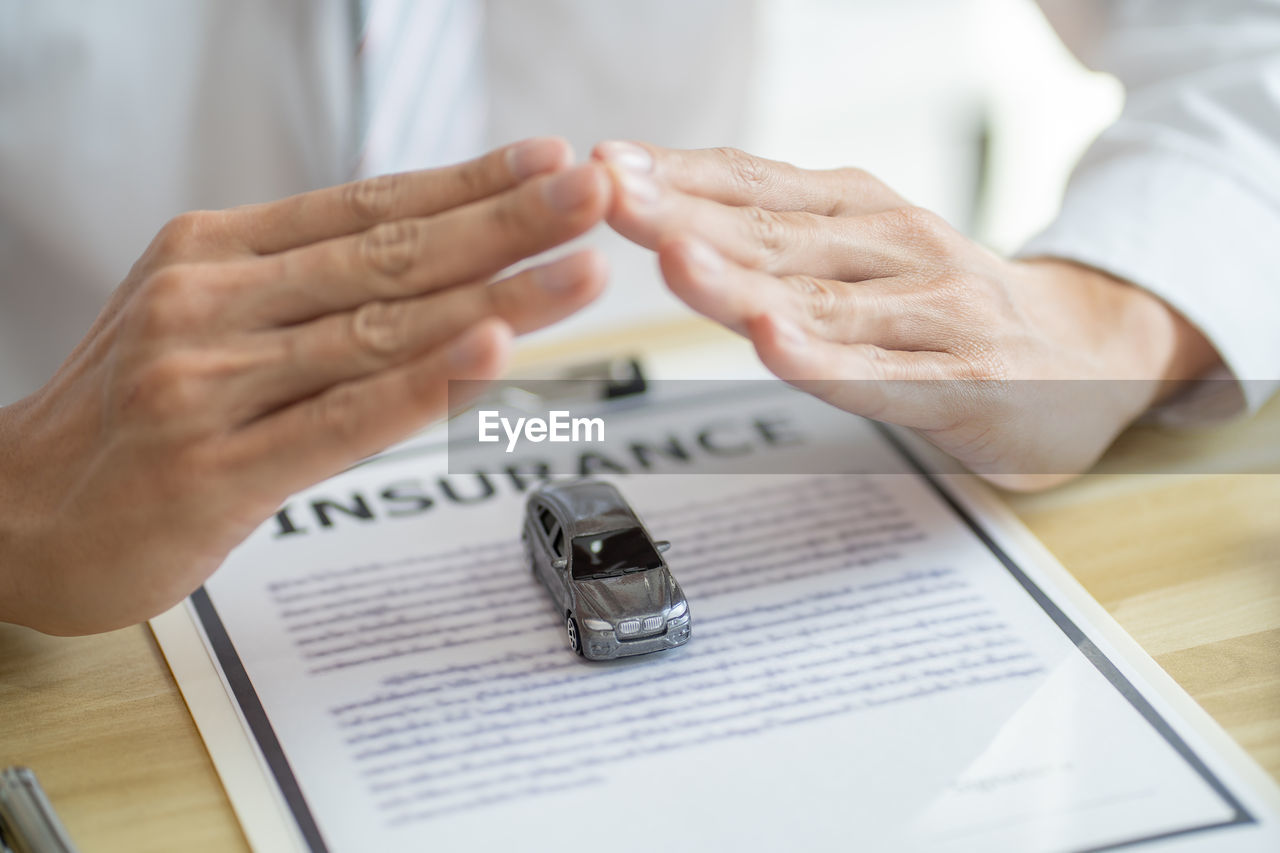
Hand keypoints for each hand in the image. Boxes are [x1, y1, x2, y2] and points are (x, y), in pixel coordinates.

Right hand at [0, 138, 610, 633]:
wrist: (14, 514)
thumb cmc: (130, 418)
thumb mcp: (203, 317)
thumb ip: (304, 285)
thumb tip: (431, 249)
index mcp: (215, 254)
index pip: (368, 205)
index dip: (468, 182)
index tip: (552, 162)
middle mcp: (211, 302)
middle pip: (389, 256)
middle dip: (506, 223)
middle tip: (595, 195)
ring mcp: (208, 383)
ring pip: (380, 330)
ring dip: (496, 298)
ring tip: (581, 270)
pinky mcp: (213, 469)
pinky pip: (341, 421)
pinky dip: (423, 388)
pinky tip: (493, 355)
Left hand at [594, 142, 1218, 488]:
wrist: (1085, 353)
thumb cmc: (945, 310)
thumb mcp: (862, 254)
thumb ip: (777, 239)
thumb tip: (667, 212)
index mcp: (862, 211)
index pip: (756, 184)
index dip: (678, 174)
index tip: (604, 165)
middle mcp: (897, 246)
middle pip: (776, 232)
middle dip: (686, 215)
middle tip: (611, 197)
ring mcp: (936, 311)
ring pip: (824, 298)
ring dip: (744, 281)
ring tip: (678, 260)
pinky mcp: (968, 378)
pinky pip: (886, 374)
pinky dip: (829, 361)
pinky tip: (779, 348)